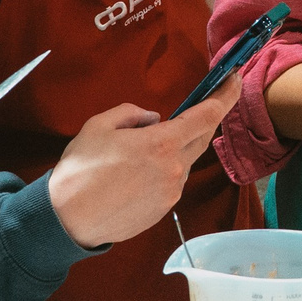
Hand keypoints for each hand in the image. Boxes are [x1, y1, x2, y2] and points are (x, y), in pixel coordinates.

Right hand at [44, 73, 237, 248]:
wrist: (66, 220)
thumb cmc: (79, 170)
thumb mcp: (100, 125)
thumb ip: (132, 114)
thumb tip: (154, 119)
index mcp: (161, 144)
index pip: (208, 115)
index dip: (227, 95)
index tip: (235, 80)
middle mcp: (174, 169)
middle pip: (202, 138)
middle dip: (204, 119)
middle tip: (201, 104)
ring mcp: (170, 193)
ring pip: (184, 161)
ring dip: (175, 149)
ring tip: (140, 151)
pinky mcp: (163, 211)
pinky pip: (171, 182)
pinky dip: (164, 170)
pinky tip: (136, 174)